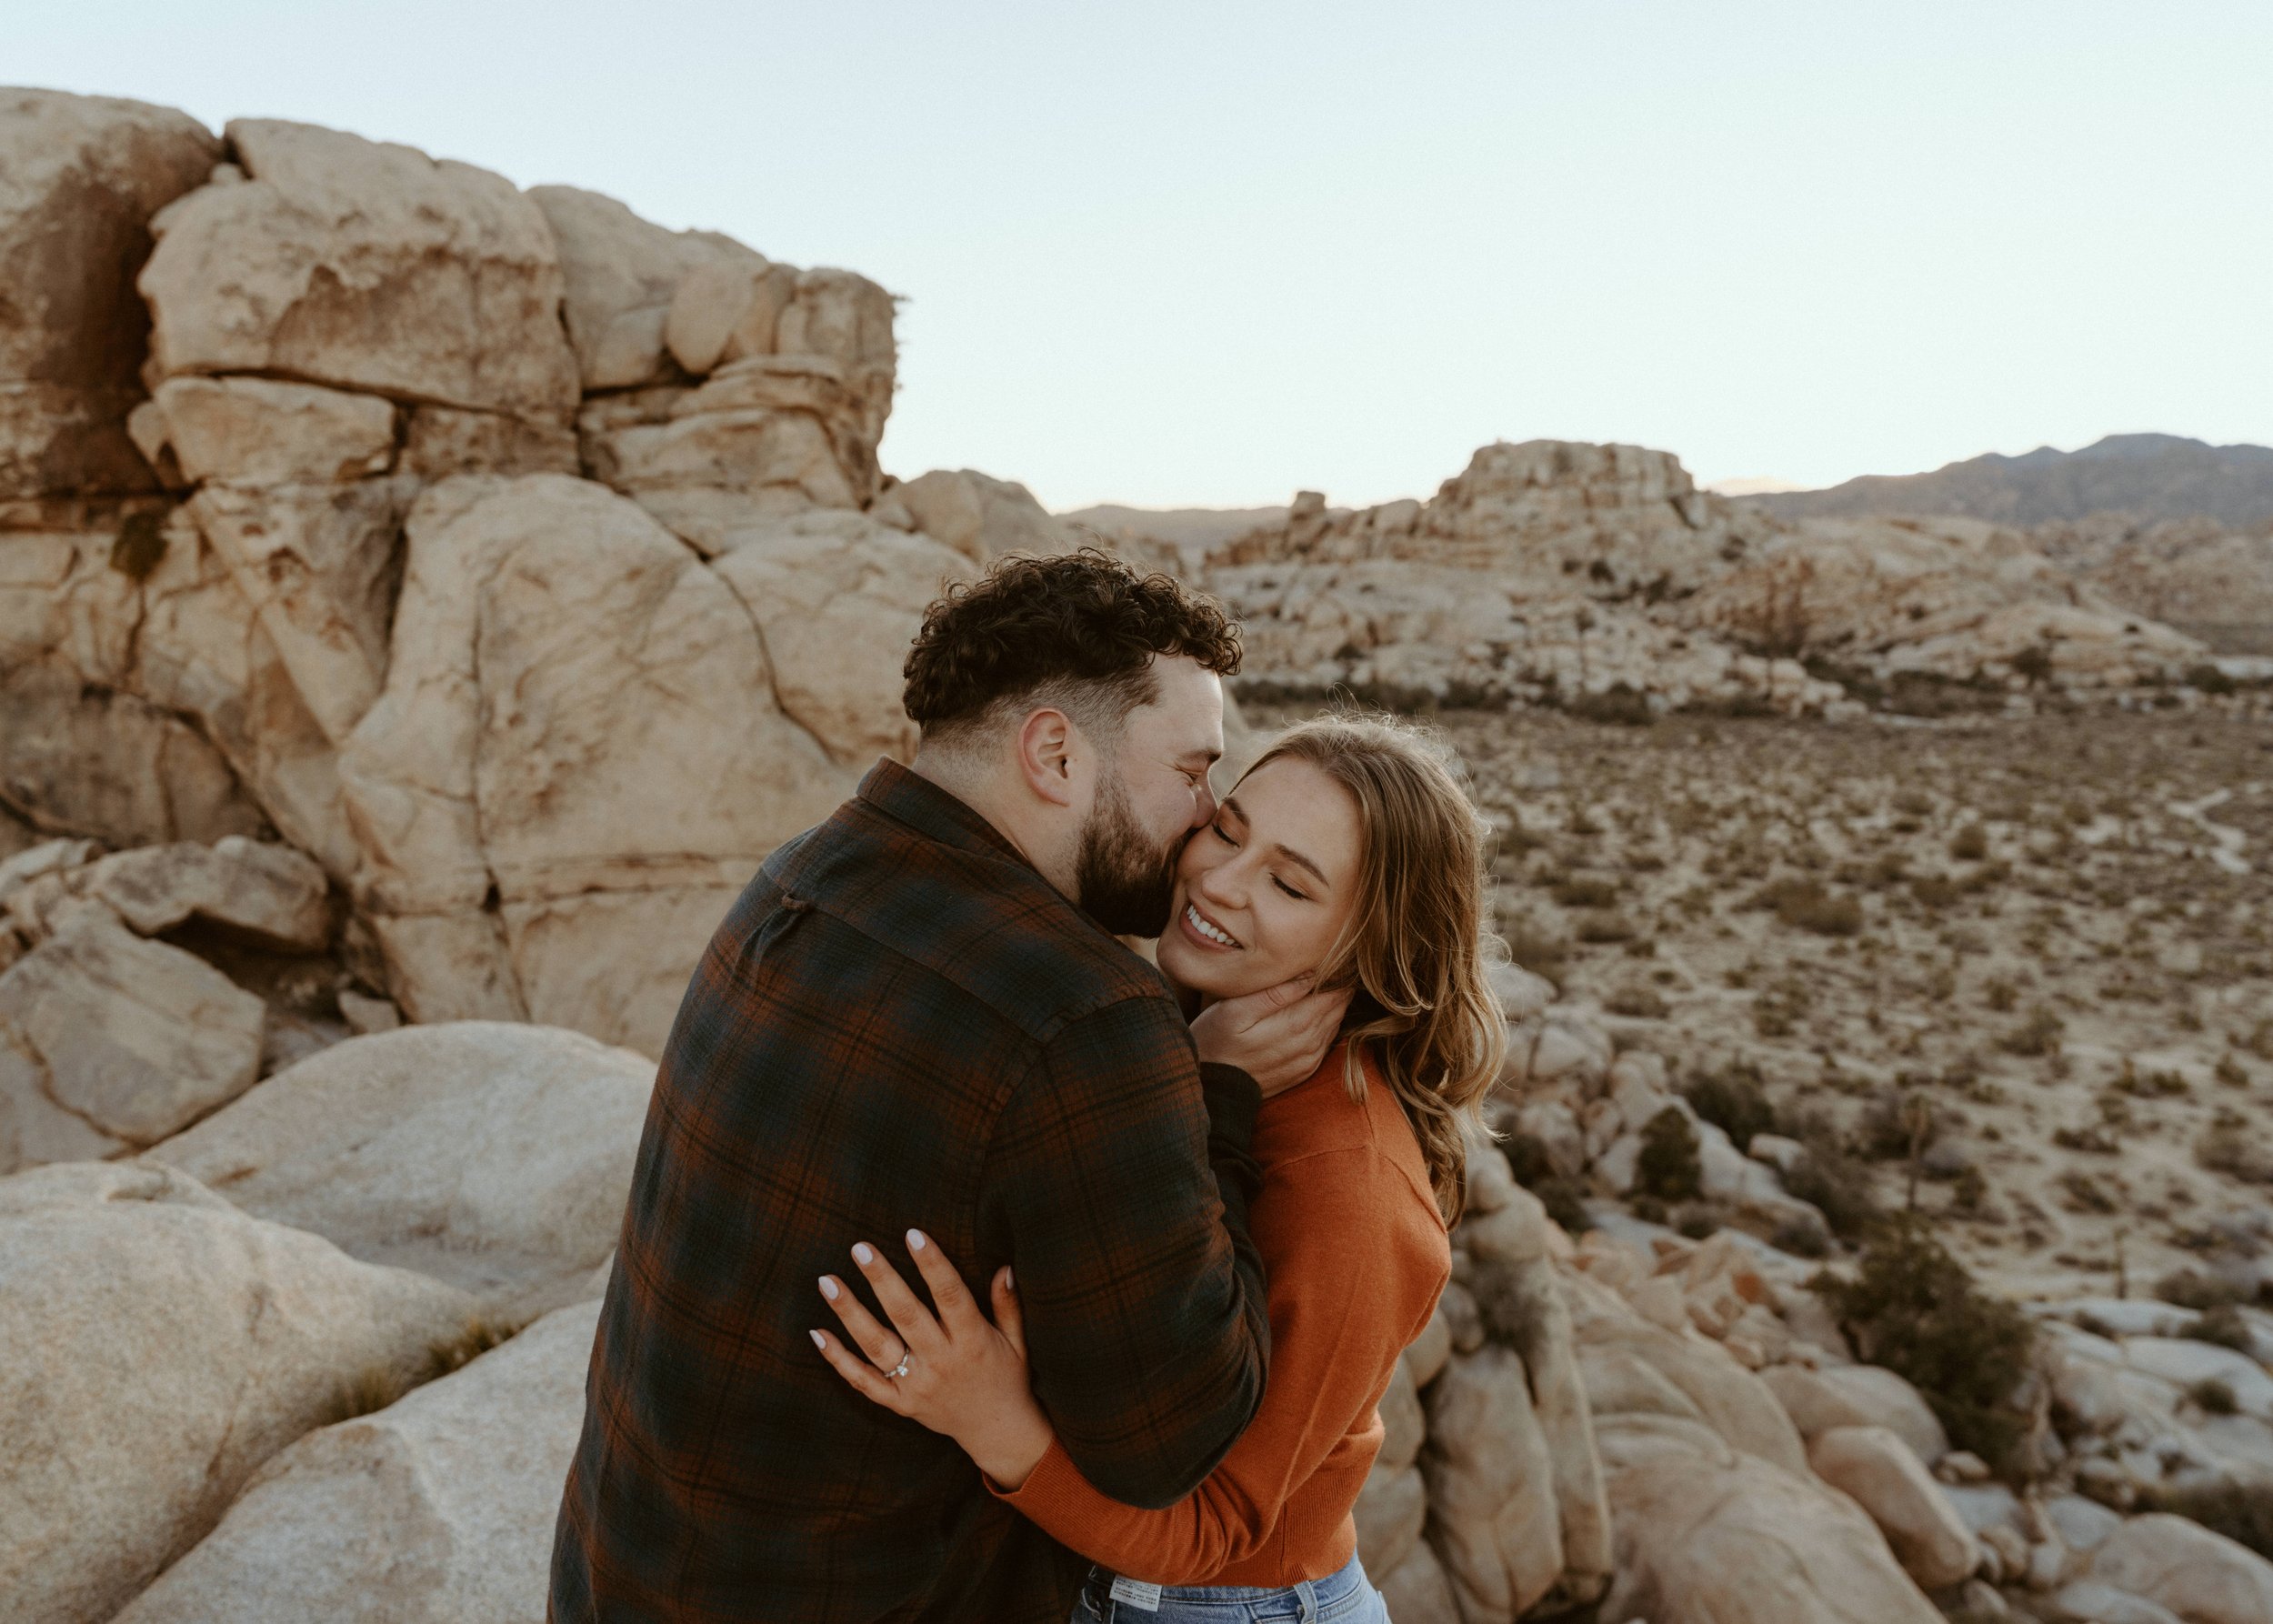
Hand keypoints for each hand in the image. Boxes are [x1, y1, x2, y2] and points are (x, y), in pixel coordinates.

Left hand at [812, 1231, 1055, 1489]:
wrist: (997, 1432)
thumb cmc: (1008, 1377)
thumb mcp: (1017, 1341)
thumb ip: (1008, 1304)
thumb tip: (1003, 1266)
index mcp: (973, 1341)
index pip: (950, 1295)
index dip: (932, 1264)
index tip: (913, 1234)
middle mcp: (942, 1362)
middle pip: (906, 1315)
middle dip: (882, 1280)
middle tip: (860, 1248)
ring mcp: (917, 1385)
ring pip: (877, 1345)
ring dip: (850, 1312)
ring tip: (828, 1281)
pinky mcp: (900, 1403)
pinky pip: (864, 1381)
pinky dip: (839, 1359)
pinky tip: (818, 1332)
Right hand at [1190, 976, 1352, 1096]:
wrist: (1210, 1088)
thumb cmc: (1215, 1041)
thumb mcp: (1234, 1011)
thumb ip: (1274, 994)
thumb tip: (1309, 976)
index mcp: (1295, 1025)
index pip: (1331, 995)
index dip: (1338, 976)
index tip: (1335, 960)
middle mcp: (1307, 1045)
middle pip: (1336, 1010)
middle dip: (1339, 988)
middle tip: (1336, 967)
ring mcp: (1307, 1061)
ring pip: (1334, 1026)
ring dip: (1335, 1006)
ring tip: (1329, 984)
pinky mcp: (1303, 1071)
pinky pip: (1326, 1044)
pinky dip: (1327, 1026)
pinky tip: (1317, 1013)